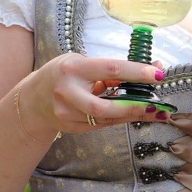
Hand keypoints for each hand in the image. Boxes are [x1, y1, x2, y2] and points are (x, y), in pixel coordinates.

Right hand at [19, 52, 167, 139]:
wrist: (32, 99)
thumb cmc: (64, 74)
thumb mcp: (85, 63)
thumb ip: (114, 69)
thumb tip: (153, 67)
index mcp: (73, 68)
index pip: (110, 69)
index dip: (136, 72)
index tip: (158, 74)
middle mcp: (67, 92)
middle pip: (104, 106)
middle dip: (135, 107)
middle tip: (158, 105)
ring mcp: (66, 113)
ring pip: (105, 119)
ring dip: (133, 116)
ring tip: (156, 113)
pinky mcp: (70, 127)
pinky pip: (101, 124)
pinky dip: (121, 119)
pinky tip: (136, 115)